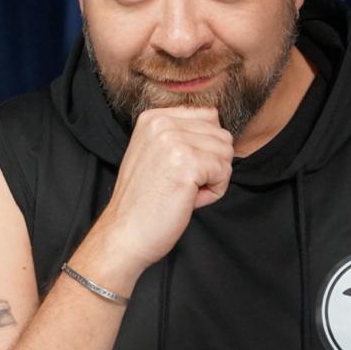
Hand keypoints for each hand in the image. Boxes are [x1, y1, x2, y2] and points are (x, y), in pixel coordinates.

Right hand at [90, 106, 232, 278]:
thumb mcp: (154, 152)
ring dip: (213, 178)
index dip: (204, 148)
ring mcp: (175, 142)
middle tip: (182, 184)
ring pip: (226, 153)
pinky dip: (214, 192)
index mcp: (154, 117)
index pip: (209, 116)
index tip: (178, 169)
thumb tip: (219, 128)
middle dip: (211, 164)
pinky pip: (224, 173)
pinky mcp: (188, 164)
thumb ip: (181, 134)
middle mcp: (163, 123)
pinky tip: (188, 200)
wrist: (124, 233)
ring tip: (184, 191)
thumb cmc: (143, 201)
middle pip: (221, 135)